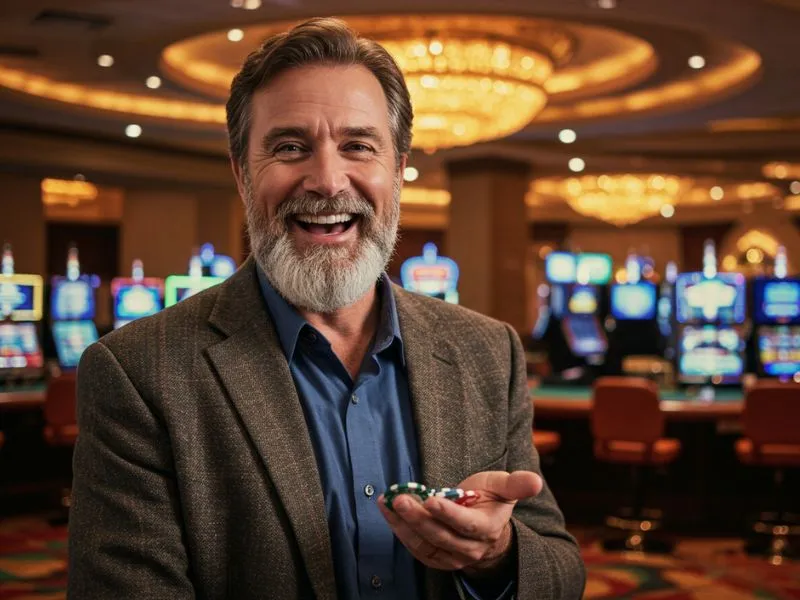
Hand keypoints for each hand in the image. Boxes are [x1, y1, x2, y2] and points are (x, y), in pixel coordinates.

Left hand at [378, 471, 542, 572]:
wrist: (485, 527)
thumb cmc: (492, 501)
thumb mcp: (504, 487)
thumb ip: (517, 484)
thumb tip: (536, 481)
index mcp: (487, 529)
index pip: (466, 524)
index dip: (448, 514)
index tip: (431, 500)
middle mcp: (470, 548)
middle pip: (441, 535)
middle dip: (418, 517)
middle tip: (399, 498)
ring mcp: (451, 556)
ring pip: (425, 543)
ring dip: (403, 524)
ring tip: (388, 504)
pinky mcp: (436, 558)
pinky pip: (416, 547)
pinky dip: (400, 531)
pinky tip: (388, 513)